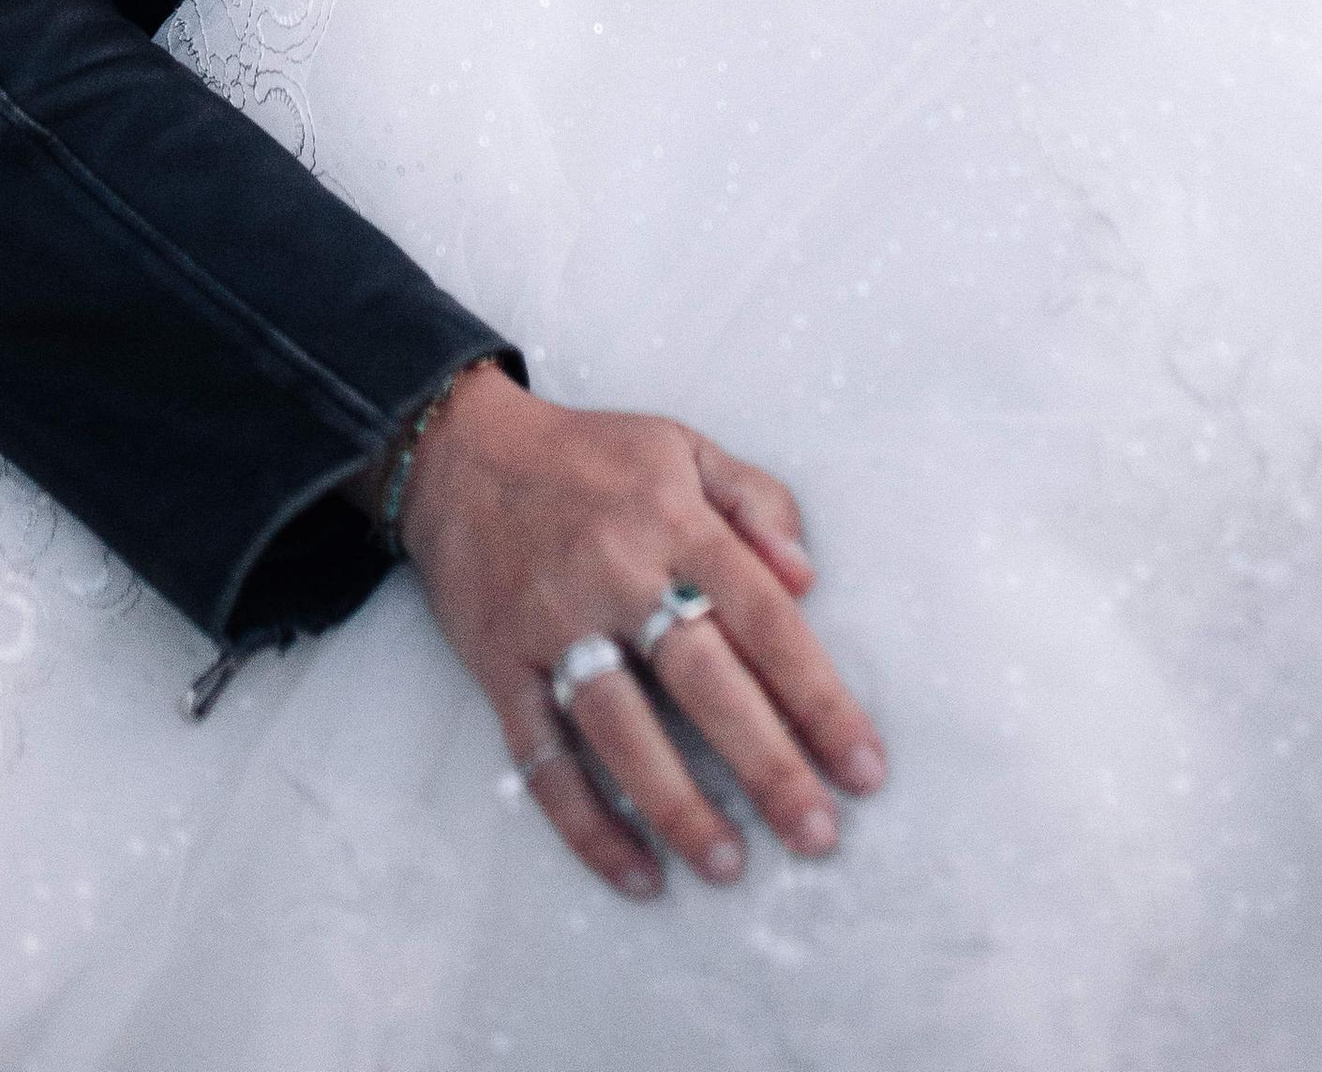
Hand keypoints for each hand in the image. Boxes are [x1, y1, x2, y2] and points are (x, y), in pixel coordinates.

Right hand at [391, 362, 885, 899]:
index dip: (817, 695)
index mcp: (672, 518)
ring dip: (677, 803)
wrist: (458, 452)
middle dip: (766, 763)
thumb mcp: (682, 448)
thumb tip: (807, 579)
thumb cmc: (589, 457)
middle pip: (702, 679)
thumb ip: (755, 500)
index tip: (863, 766)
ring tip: (729, 864)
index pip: (763, 615)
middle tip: (817, 834)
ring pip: (620, 727)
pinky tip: (635, 873)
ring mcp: (552, 624)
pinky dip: (586, 822)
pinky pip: (541, 756)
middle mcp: (615, 573)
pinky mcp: (500, 666)